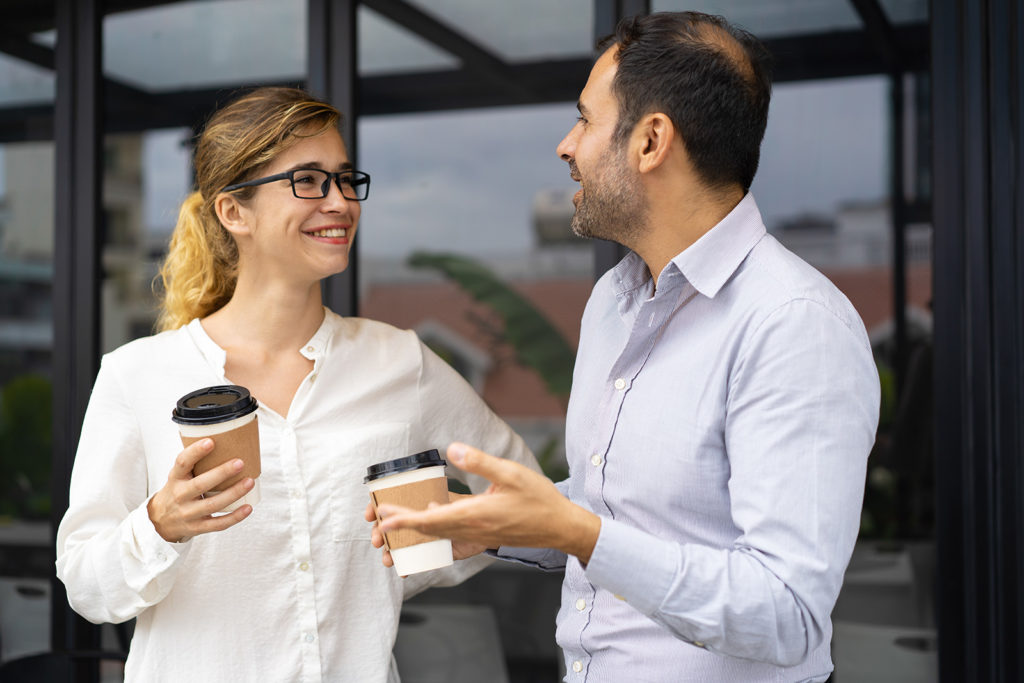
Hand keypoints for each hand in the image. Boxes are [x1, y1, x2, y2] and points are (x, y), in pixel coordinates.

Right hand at [148, 438, 254, 541]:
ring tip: (250, 482)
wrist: (160, 522)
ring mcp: (188, 514)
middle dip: (221, 473)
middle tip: (240, 463)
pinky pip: (218, 524)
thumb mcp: (178, 476)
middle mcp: (180, 496)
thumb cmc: (177, 491)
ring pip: (213, 505)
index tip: (211, 441)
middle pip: (200, 485)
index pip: (182, 463)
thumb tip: (225, 440)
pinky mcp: (197, 528)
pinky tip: (248, 508)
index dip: (195, 452)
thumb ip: (194, 463)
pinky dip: (234, 517)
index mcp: (175, 478)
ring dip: (233, 493)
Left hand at [376, 443, 600, 562]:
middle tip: (376, 521)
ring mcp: (477, 536)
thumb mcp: (511, 473)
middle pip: (428, 531)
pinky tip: (431, 517)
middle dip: (401, 527)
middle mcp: (472, 530)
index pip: (430, 521)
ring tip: (393, 526)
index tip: (383, 518)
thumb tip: (453, 449)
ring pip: (437, 537)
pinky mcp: (483, 537)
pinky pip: (452, 539)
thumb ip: (480, 462)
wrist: (560, 527)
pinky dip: (435, 533)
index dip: (404, 520)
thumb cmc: (539, 500)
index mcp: (475, 515)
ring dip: (414, 533)